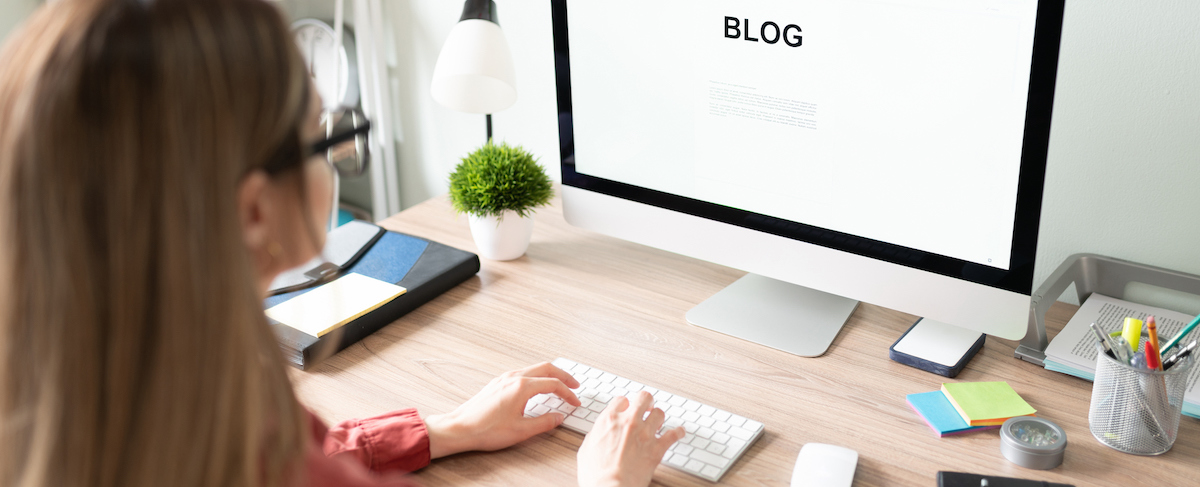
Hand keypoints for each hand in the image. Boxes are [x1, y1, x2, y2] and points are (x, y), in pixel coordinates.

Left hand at [424, 362, 580, 457]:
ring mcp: (504, 378)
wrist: (459, 428)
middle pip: (546, 368)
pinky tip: (538, 388)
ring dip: (549, 375)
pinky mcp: (498, 383)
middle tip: (575, 385)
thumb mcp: (521, 431)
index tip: (575, 402)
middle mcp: (513, 377)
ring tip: (559, 385)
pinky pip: (523, 373)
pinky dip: (537, 377)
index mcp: (522, 387)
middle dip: (563, 376)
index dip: (568, 393)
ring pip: (534, 368)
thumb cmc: (486, 430)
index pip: (553, 384)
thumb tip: (559, 417)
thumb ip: (544, 422)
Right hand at [577, 391, 685, 486]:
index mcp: (609, 420)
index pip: (621, 400)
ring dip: (659, 417)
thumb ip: (595, 436)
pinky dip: (678, 432)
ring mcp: (645, 433)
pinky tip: (678, 432)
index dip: (625, 404)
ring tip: (658, 422)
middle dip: (646, 402)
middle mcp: (629, 422)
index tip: (626, 408)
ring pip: (659, 413)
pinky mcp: (657, 448)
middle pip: (644, 398)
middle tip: (647, 407)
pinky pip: (673, 434)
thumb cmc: (596, 474)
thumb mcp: (586, 450)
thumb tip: (598, 434)